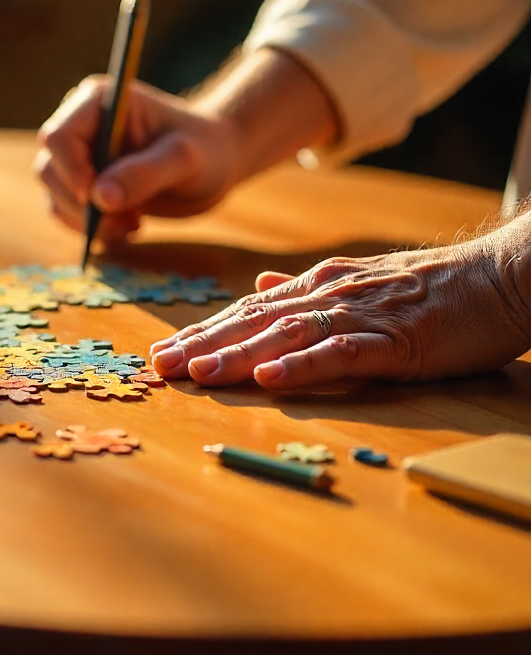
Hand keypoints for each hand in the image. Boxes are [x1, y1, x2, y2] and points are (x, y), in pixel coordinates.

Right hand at [33, 76, 240, 242]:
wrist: (216, 162)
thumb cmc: (207, 149)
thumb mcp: (185, 160)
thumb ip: (145, 174)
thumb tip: (98, 197)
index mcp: (99, 102)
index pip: (59, 136)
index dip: (71, 170)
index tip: (96, 198)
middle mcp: (81, 126)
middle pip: (49, 169)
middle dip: (81, 203)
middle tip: (126, 218)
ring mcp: (80, 157)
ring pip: (55, 195)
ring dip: (89, 221)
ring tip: (133, 222)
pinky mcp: (84, 184)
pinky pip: (67, 213)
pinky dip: (94, 229)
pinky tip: (130, 225)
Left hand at [150, 214, 530, 389]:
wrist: (499, 276)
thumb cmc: (429, 288)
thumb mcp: (357, 284)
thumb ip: (304, 291)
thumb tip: (259, 289)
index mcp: (316, 287)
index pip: (246, 311)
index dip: (203, 331)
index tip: (164, 351)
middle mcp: (328, 296)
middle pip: (254, 322)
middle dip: (203, 344)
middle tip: (159, 367)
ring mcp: (360, 316)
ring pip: (287, 336)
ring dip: (239, 354)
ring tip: (199, 374)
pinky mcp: (396, 340)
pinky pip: (342, 354)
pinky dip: (303, 365)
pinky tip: (271, 378)